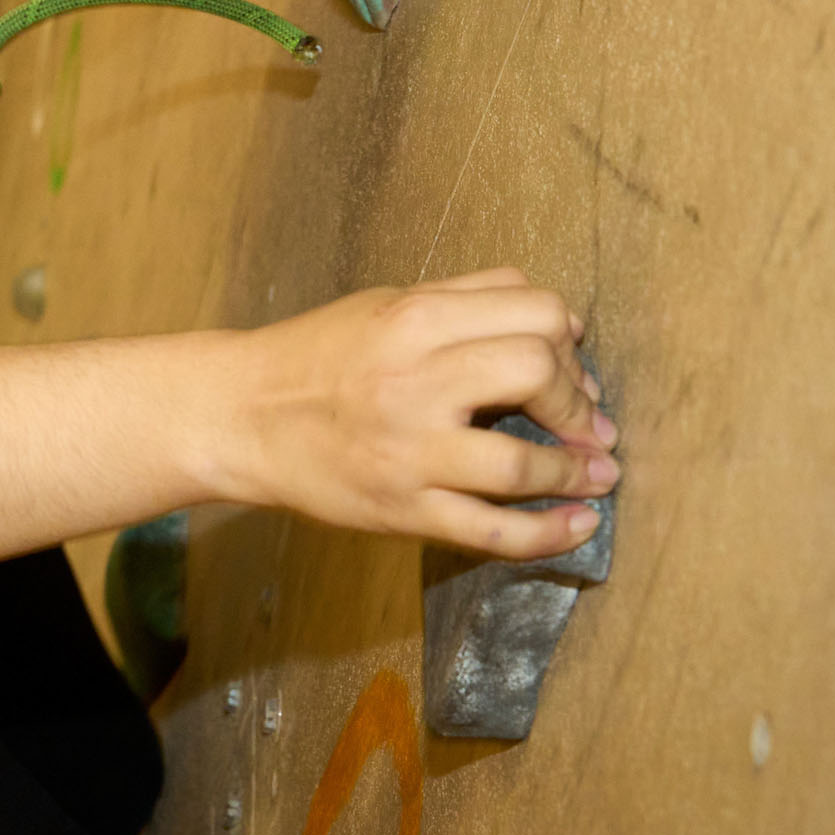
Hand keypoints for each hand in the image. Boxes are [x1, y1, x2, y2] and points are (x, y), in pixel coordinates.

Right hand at [215, 269, 620, 560]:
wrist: (239, 414)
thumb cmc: (316, 356)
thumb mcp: (386, 304)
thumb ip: (465, 300)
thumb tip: (558, 321)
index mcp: (414, 318)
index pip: (535, 310)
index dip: (568, 340)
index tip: (570, 366)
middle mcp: (414, 379)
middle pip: (537, 371)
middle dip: (577, 400)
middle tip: (583, 422)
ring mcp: (408, 451)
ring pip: (521, 464)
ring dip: (575, 472)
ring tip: (594, 474)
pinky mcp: (401, 508)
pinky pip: (492, 532)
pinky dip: (548, 534)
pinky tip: (578, 526)